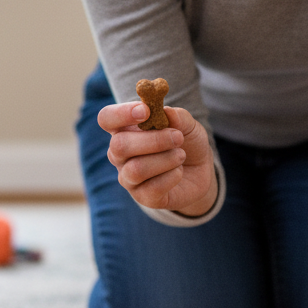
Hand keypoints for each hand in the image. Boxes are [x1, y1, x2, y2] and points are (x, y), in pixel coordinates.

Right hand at [97, 101, 216, 215]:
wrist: (201, 172)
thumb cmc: (186, 143)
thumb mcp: (188, 125)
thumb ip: (178, 117)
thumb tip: (166, 112)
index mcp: (124, 130)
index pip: (106, 118)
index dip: (121, 114)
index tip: (145, 111)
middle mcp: (119, 154)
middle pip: (119, 145)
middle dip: (154, 140)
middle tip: (178, 137)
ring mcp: (128, 177)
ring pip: (136, 169)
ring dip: (165, 159)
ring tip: (181, 155)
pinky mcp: (143, 196)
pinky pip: (152, 187)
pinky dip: (172, 176)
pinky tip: (179, 172)